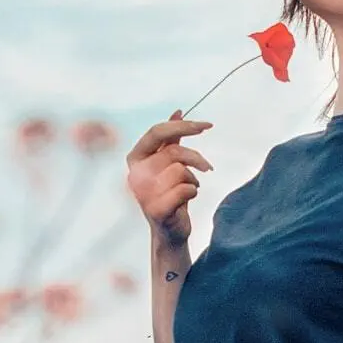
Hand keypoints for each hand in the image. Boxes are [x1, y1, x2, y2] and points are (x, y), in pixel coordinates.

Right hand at [125, 109, 213, 248]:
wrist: (169, 230)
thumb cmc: (169, 194)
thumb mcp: (168, 163)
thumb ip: (170, 138)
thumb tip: (177, 112)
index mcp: (135, 158)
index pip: (157, 132)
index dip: (183, 126)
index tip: (206, 125)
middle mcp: (135, 174)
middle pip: (173, 152)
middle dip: (196, 158)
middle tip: (207, 167)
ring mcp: (143, 192)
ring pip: (180, 170)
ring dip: (192, 179)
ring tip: (188, 188)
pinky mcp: (156, 209)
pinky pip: (186, 190)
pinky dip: (193, 193)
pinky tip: (186, 200)